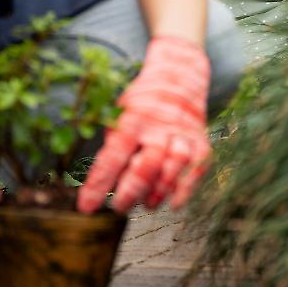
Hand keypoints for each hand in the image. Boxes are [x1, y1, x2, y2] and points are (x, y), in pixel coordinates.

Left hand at [77, 36, 210, 214]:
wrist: (178, 79)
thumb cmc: (141, 105)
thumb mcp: (119, 115)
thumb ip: (113, 147)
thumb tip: (102, 186)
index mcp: (132, 119)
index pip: (112, 156)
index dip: (99, 184)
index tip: (86, 207)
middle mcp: (158, 127)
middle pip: (146, 165)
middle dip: (130, 192)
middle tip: (119, 207)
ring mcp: (182, 135)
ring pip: (173, 167)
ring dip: (158, 192)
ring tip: (146, 204)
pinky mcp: (200, 143)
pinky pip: (195, 170)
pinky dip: (184, 190)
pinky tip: (173, 203)